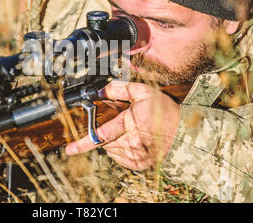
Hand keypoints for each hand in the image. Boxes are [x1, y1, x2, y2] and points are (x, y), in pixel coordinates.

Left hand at [65, 81, 180, 170]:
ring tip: (130, 129)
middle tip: (120, 122)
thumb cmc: (164, 111)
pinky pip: (118, 156)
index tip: (69, 149)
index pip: (100, 135)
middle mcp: (131, 142)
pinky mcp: (137, 164)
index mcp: (130, 124)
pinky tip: (132, 138)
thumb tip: (101, 91)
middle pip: (104, 140)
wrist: (183, 133)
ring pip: (110, 148)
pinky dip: (120, 147)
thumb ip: (120, 89)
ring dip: (113, 139)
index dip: (82, 143)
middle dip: (105, 131)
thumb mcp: (143, 92)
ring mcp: (134, 155)